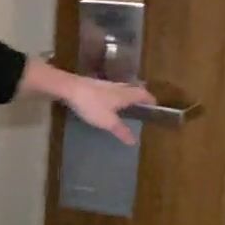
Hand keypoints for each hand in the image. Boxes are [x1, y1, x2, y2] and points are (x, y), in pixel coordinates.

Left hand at [24, 62, 153, 144]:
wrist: (69, 88)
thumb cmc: (91, 104)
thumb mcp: (108, 121)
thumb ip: (121, 130)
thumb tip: (134, 141)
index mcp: (125, 94)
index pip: (143, 95)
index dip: (150, 99)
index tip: (155, 105)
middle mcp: (118, 87)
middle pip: (134, 88)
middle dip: (140, 96)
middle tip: (142, 104)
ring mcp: (105, 84)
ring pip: (121, 88)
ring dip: (127, 94)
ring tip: (127, 104)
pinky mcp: (93, 84)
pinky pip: (110, 89)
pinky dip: (115, 94)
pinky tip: (108, 101)